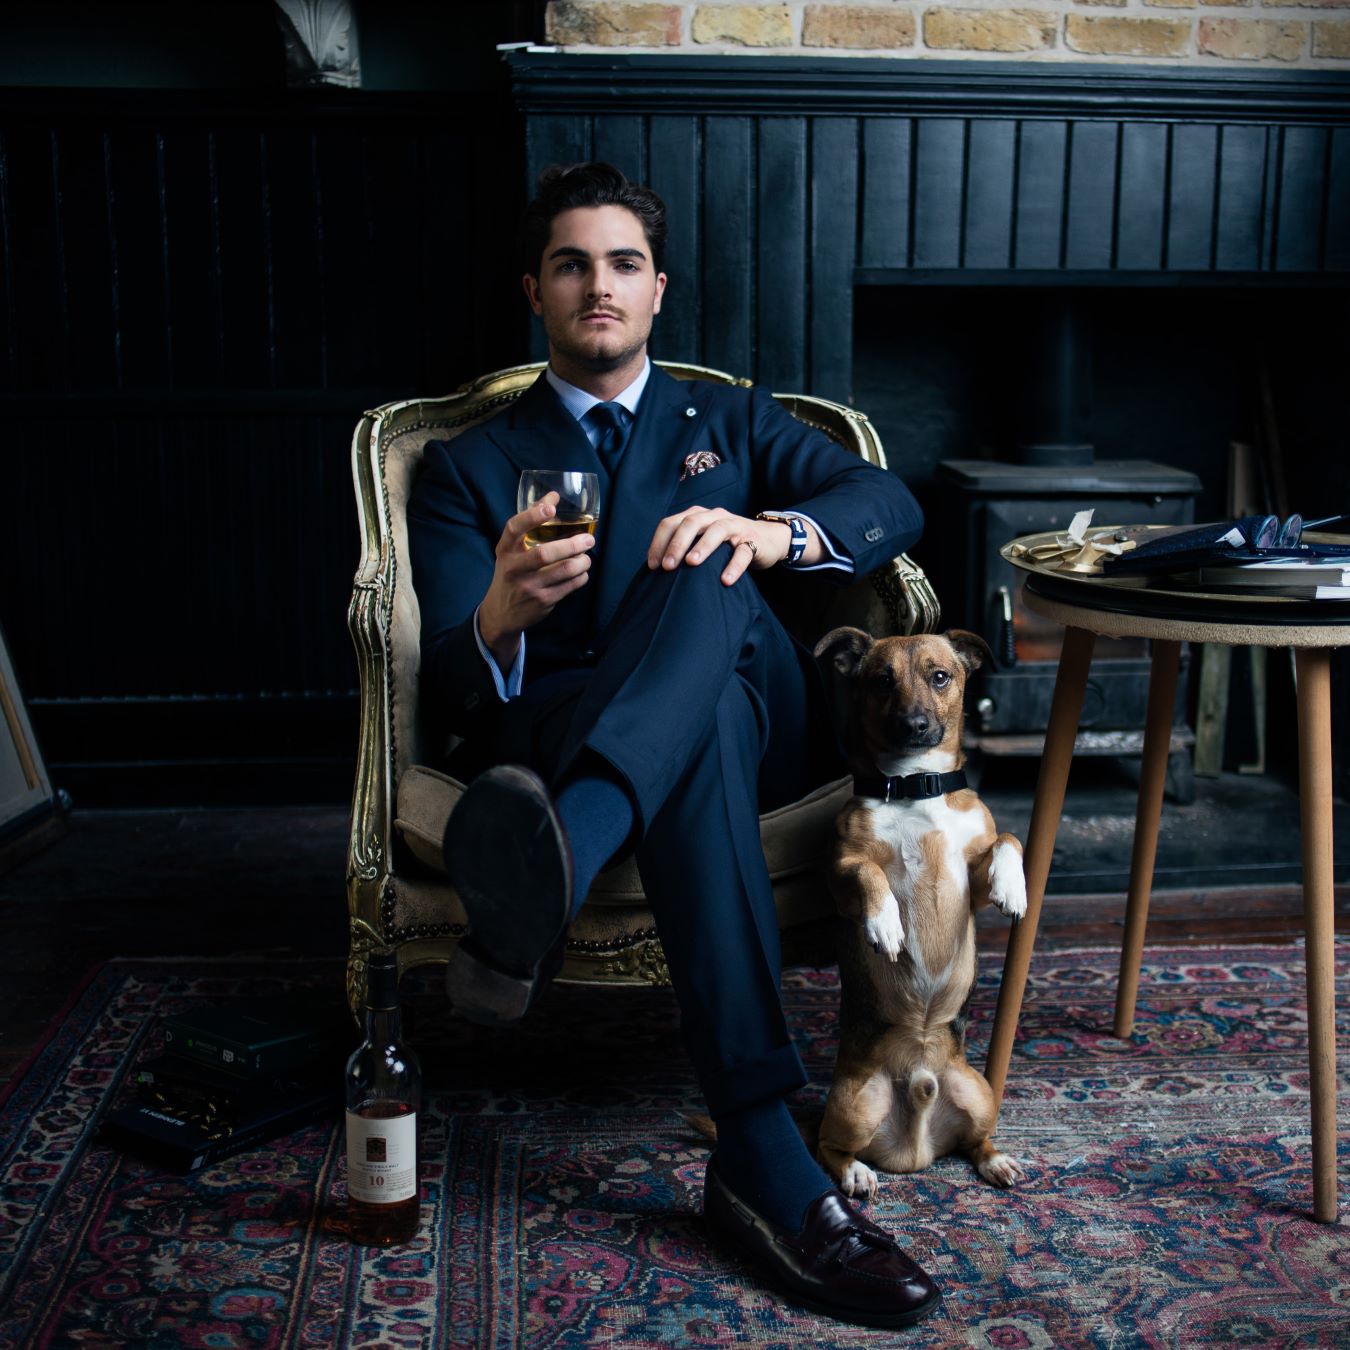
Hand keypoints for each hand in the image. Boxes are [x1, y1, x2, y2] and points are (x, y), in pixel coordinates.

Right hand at [478, 493, 594, 666]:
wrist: (501, 612)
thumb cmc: (511, 572)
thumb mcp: (511, 549)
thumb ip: (530, 522)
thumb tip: (553, 495)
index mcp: (505, 550)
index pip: (514, 529)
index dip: (532, 516)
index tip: (551, 508)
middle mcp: (514, 568)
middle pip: (545, 554)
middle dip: (572, 545)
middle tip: (589, 539)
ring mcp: (529, 587)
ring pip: (564, 571)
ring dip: (582, 562)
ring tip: (587, 557)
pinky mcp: (543, 602)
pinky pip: (570, 586)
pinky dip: (581, 577)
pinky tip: (581, 572)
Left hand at [646, 507, 794, 585]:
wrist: (767, 540)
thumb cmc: (726, 545)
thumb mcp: (702, 541)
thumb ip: (684, 548)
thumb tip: (657, 570)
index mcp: (697, 516)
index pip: (671, 523)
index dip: (659, 542)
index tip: (653, 565)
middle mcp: (714, 517)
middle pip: (691, 523)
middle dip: (677, 544)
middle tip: (667, 566)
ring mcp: (734, 526)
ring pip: (717, 530)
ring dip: (702, 547)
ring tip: (691, 564)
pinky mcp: (753, 540)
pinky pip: (743, 552)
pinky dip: (734, 565)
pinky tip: (725, 580)